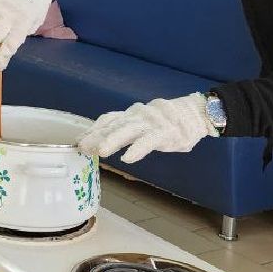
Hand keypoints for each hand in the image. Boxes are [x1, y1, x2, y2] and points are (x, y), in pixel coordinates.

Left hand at [78, 95, 216, 162]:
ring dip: (113, 140)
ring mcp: (151, 123)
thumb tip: (100, 142)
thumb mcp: (142, 123)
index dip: (92, 130)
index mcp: (131, 115)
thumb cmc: (166, 122)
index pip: (108, 120)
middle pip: (113, 125)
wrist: (194, 113)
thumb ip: (125, 129)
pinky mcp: (164, 132)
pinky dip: (138, 149)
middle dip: (96, 136)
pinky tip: (128, 158)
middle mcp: (137, 116)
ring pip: (128, 131)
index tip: (78, 141)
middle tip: (82, 147)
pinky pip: (149, 141)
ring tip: (101, 151)